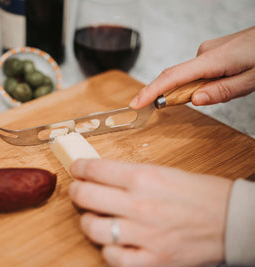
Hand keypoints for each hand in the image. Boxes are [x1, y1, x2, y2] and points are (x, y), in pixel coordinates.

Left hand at [69, 159, 232, 266]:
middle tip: (78, 191)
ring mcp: (144, 234)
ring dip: (87, 222)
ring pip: (93, 229)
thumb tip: (100, 174)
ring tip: (93, 218)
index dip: (79, 168)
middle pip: (86, 197)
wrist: (230, 219)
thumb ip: (129, 174)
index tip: (76, 169)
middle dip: (76, 192)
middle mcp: (139, 205)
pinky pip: (115, 258)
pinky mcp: (153, 258)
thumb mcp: (162, 172)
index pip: (95, 170)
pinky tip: (112, 243)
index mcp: (143, 178)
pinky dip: (108, 251)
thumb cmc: (199, 193)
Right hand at [130, 26, 254, 108]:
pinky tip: (224, 80)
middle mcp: (204, 52)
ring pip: (191, 76)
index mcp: (213, 60)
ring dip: (198, 88)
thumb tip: (195, 99)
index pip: (173, 77)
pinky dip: (203, 81)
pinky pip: (198, 70)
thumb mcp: (252, 79)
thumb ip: (223, 91)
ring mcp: (206, 50)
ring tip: (229, 85)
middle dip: (179, 94)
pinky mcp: (210, 51)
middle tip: (199, 101)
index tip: (136, 103)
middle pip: (178, 78)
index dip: (151, 91)